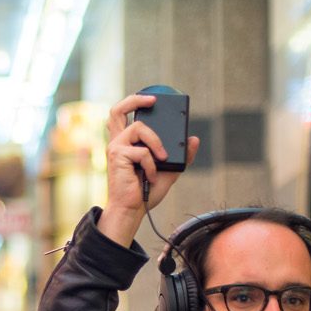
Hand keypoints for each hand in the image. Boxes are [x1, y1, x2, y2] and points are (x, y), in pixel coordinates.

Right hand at [97, 94, 200, 245]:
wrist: (132, 210)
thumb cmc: (145, 193)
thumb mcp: (169, 171)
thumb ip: (181, 156)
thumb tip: (194, 139)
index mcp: (126, 143)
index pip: (122, 116)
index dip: (134, 102)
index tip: (152, 99)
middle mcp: (117, 142)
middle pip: (117, 110)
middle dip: (135, 100)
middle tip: (153, 101)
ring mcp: (116, 148)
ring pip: (139, 128)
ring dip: (156, 143)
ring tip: (162, 160)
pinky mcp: (118, 156)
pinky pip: (143, 151)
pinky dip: (152, 165)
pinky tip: (150, 177)